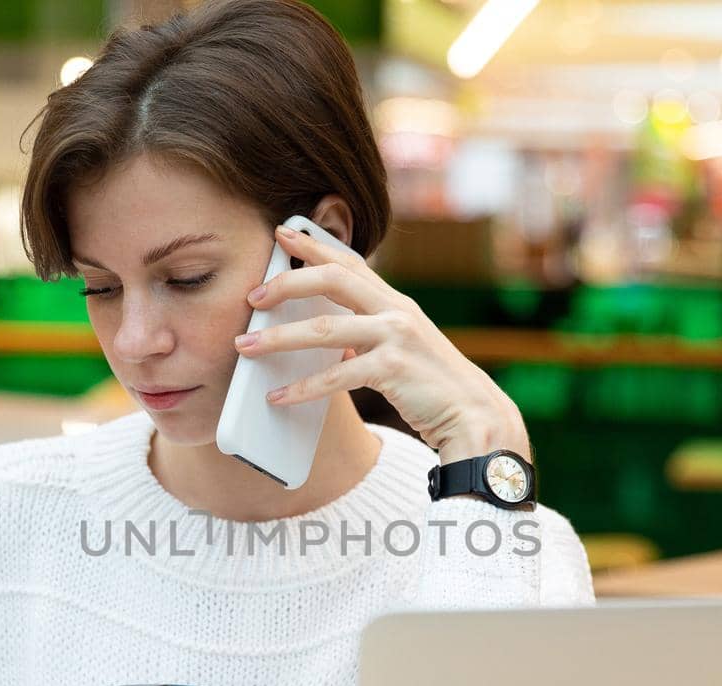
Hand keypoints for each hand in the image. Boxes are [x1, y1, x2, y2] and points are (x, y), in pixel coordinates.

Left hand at [235, 224, 531, 464]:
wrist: (476, 416)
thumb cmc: (434, 387)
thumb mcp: (402, 349)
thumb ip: (369, 335)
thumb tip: (327, 337)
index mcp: (396, 303)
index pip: (350, 261)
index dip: (314, 245)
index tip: (282, 233)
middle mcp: (397, 310)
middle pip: (332, 279)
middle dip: (286, 282)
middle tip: (251, 296)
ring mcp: (397, 337)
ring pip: (324, 327)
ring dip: (278, 338)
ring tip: (245, 346)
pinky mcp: (394, 368)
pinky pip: (336, 375)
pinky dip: (302, 387)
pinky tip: (277, 396)